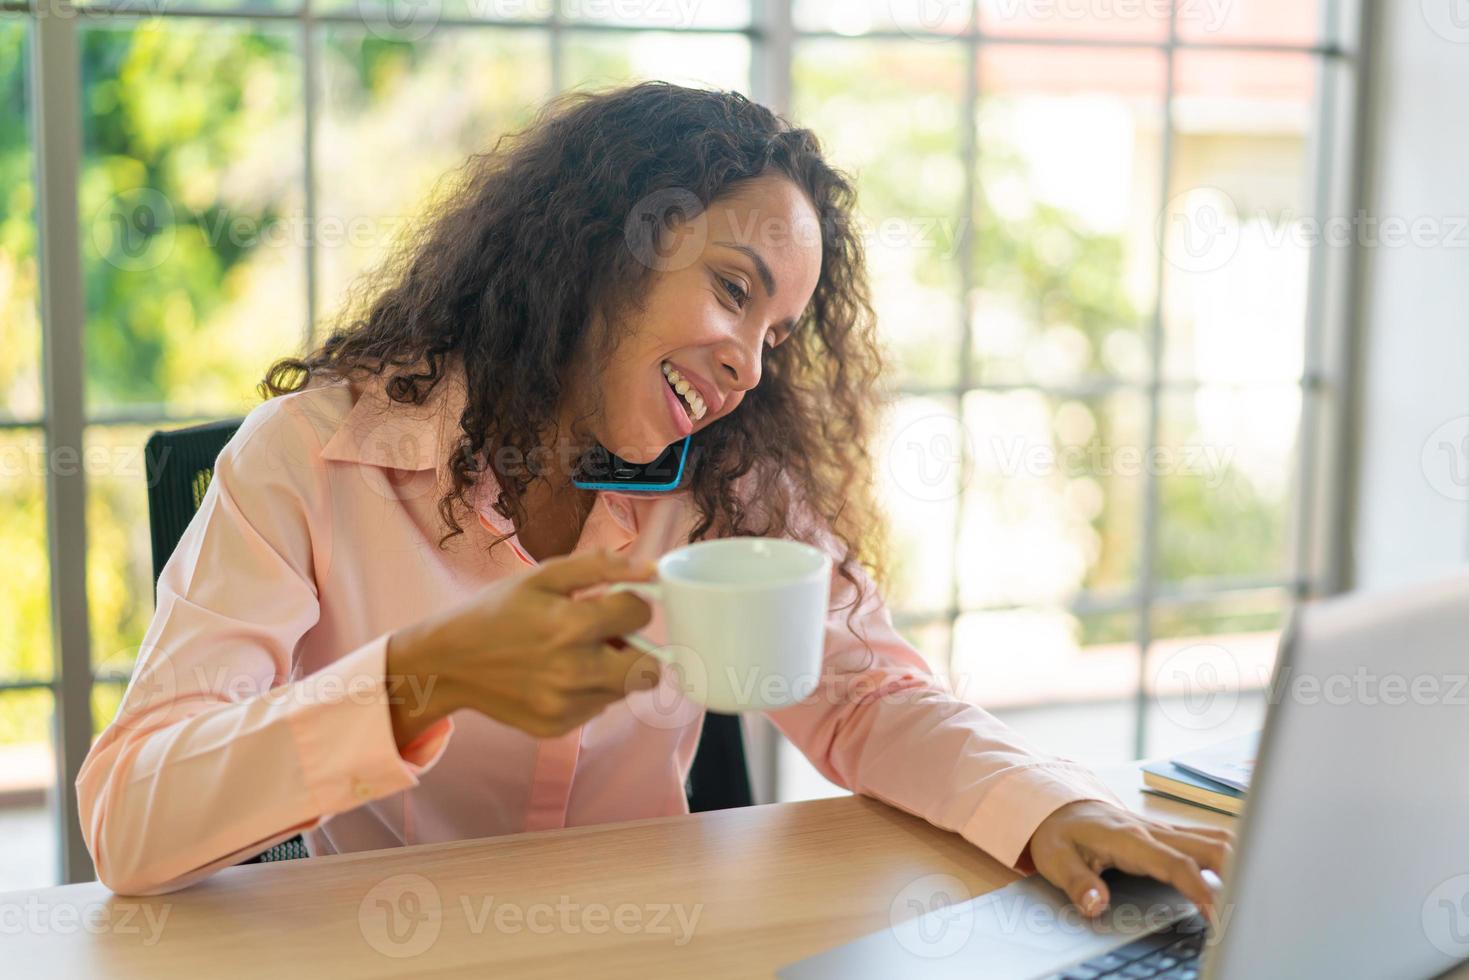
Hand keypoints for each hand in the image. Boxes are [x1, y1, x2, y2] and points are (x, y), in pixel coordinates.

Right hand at [386, 548, 661, 743]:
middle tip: (608, 637)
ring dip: (612, 670)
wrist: (448, 663)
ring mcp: (566, 706)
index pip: (641, 615)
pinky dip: (588, 691)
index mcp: (572, 626)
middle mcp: (574, 672)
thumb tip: (652, 569)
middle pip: (650, 670)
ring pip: (624, 690)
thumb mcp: (543, 576)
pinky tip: (557, 676)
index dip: (630, 603)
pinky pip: (597, 708)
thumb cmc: (497, 611)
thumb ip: (601, 567)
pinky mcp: (558, 727)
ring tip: (574, 653)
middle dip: (637, 649)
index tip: (609, 603)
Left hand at [1024, 800, 1233, 923]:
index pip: (1175, 863)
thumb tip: (1096, 904)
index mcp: (1130, 839)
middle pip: (1210, 847)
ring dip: (1238, 861)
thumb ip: (1077, 883)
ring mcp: (1165, 831)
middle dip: (1236, 873)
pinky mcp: (1169, 834)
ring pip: (1215, 839)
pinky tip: (1238, 877)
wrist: (1059, 807)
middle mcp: (1154, 831)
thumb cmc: (1060, 833)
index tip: (1215, 914)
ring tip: (1251, 895)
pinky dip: (1229, 856)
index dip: (1199, 889)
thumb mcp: (1056, 859)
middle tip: (1246, 909)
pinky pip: (1207, 839)